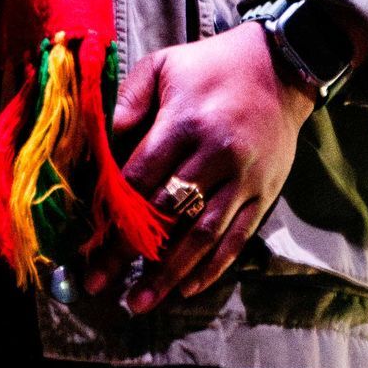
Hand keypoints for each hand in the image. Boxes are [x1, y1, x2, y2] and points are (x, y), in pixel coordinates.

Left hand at [82, 22, 314, 315]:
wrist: (280, 67)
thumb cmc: (209, 65)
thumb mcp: (162, 65)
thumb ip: (128, 101)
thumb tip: (100, 142)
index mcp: (186, 123)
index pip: (140, 179)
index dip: (112, 215)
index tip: (88, 245)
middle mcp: (216, 156)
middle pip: (166, 215)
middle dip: (130, 254)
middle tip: (99, 284)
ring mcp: (244, 180)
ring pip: (202, 238)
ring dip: (168, 274)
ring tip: (139, 302)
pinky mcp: (264, 195)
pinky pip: (236, 239)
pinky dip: (212, 268)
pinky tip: (186, 287)